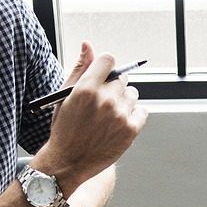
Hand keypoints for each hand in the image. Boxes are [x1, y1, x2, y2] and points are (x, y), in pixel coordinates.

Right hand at [38, 45, 146, 188]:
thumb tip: (88, 44)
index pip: (108, 60)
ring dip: (123, 101)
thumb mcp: (65, 96)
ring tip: (108, 115)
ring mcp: (120, 115)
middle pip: (121, 78)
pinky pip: (142, 110)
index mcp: (86, 88)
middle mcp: (105, 99)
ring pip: (132, 94)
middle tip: (101, 103)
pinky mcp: (131, 130)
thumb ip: (79, 68)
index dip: (105, 67)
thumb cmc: (64, 128)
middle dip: (112, 86)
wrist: (67, 162)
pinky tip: (119, 123)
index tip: (102, 76)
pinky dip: (134, 115)